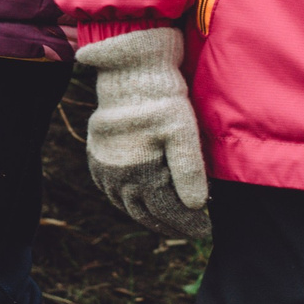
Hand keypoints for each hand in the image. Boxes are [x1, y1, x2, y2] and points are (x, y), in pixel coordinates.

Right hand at [77, 28, 210, 238]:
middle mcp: (116, 176)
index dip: (189, 225)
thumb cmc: (161, 101)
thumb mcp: (183, 132)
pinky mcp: (96, 158)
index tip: (207, 230)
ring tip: (172, 220)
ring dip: (150, 215)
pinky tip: (143, 200)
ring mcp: (103, 168)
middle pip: (146, 214)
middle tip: (192, 230)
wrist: (131, 73)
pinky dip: (129, 201)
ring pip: (128, 206)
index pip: (168, 213)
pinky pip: (112, 191)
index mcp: (138, 174)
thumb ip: (189, 170)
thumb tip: (196, 206)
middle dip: (171, 225)